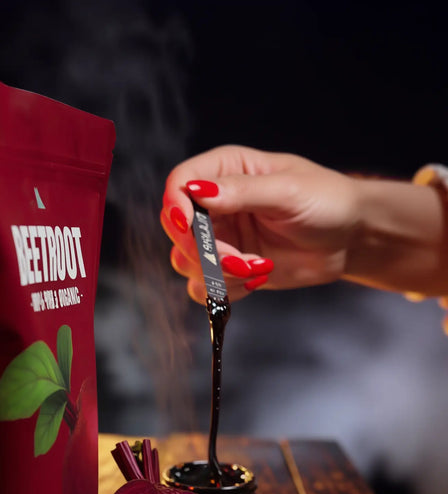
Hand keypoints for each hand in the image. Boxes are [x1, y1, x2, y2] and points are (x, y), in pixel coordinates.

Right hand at [161, 145, 359, 302]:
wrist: (349, 238)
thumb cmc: (326, 201)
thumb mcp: (287, 191)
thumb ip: (242, 192)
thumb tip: (198, 192)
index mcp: (226, 170)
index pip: (180, 183)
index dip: (176, 205)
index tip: (189, 226)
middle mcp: (215, 204)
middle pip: (177, 229)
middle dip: (204, 251)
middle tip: (239, 260)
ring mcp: (220, 238)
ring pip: (186, 262)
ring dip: (218, 274)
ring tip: (257, 269)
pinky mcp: (228, 269)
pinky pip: (204, 288)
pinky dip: (225, 291)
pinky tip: (256, 281)